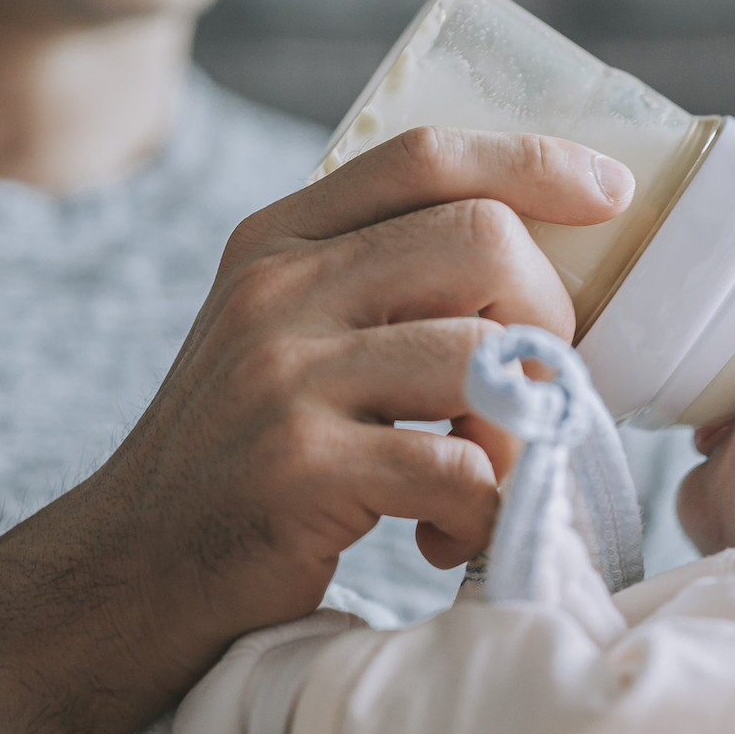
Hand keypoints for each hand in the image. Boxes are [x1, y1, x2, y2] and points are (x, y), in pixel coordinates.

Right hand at [78, 127, 632, 671]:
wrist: (122, 578)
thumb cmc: (237, 461)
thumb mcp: (279, 337)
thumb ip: (369, 285)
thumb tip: (533, 261)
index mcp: (278, 241)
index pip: (424, 155)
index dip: (534, 162)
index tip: (612, 194)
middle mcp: (277, 291)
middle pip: (481, 239)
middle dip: (546, 315)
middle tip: (530, 392)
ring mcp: (284, 377)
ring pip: (485, 354)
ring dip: (523, 429)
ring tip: (488, 481)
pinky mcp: (300, 470)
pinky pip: (463, 468)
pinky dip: (489, 511)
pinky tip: (447, 540)